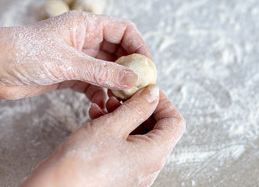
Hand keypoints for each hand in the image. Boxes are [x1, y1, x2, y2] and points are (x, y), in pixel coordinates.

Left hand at [0, 11, 150, 107]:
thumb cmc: (24, 53)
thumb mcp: (68, 62)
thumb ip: (103, 72)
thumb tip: (134, 79)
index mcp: (87, 26)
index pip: (124, 31)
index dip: (139, 46)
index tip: (147, 66)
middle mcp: (86, 40)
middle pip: (119, 52)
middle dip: (130, 69)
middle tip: (140, 87)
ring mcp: (79, 59)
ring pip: (108, 70)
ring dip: (116, 84)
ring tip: (123, 99)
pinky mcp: (71, 75)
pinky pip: (94, 84)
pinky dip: (101, 94)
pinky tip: (103, 105)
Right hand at [21, 85, 185, 186]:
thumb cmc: (81, 165)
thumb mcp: (112, 126)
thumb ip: (137, 107)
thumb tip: (153, 94)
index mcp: (154, 154)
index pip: (175, 122)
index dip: (163, 103)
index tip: (147, 91)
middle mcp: (148, 165)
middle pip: (158, 127)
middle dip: (141, 107)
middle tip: (125, 95)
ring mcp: (135, 169)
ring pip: (140, 134)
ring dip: (126, 115)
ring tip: (108, 104)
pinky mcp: (120, 170)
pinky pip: (126, 144)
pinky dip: (117, 128)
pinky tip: (99, 116)